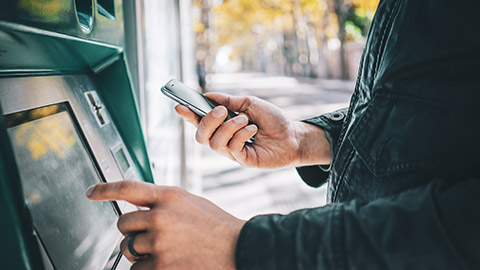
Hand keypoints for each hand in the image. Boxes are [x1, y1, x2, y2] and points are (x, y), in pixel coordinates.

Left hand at [86, 181, 244, 269]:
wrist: (238, 249)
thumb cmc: (216, 227)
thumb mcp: (190, 203)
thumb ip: (164, 203)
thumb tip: (139, 210)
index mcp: (169, 196)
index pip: (128, 188)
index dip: (106, 189)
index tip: (92, 192)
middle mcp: (160, 217)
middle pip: (123, 224)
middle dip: (133, 232)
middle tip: (153, 236)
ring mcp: (159, 243)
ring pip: (129, 248)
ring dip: (141, 252)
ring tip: (167, 250)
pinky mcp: (160, 266)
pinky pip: (137, 269)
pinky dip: (148, 268)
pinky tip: (169, 263)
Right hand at [176, 93, 330, 167]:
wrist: (293, 136)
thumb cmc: (272, 120)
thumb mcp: (250, 104)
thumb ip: (229, 101)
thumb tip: (208, 95)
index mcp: (222, 125)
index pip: (199, 122)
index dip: (187, 115)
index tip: (179, 105)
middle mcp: (223, 140)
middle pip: (200, 136)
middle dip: (207, 122)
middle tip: (220, 111)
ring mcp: (232, 152)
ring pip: (214, 143)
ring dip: (229, 127)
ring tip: (245, 120)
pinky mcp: (243, 160)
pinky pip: (232, 148)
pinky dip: (241, 135)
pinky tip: (252, 129)